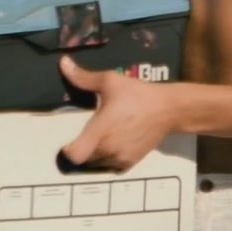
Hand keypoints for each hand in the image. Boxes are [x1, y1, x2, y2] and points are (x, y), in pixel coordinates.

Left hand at [57, 55, 179, 172]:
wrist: (168, 109)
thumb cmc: (137, 94)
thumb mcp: (109, 81)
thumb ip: (83, 77)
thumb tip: (63, 64)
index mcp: (100, 131)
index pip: (75, 155)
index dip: (67, 151)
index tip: (67, 141)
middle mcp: (109, 149)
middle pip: (84, 160)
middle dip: (81, 149)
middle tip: (83, 134)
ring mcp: (120, 158)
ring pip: (97, 164)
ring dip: (94, 155)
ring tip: (98, 138)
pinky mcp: (131, 162)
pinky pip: (111, 166)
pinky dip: (107, 159)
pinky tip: (111, 144)